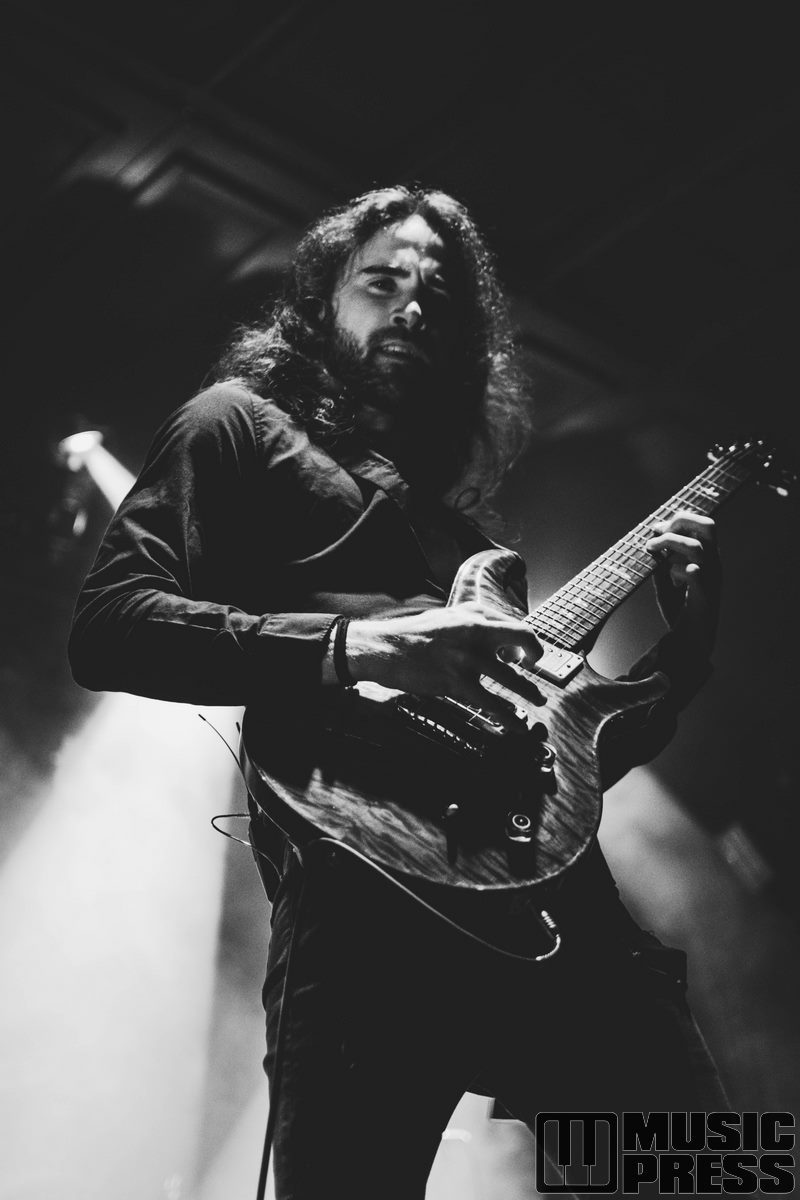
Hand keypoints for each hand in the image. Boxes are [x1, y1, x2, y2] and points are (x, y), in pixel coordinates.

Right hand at [345, 603, 544, 720]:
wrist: (383, 649)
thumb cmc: (412, 637)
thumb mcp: (447, 620)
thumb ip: (473, 628)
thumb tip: (499, 646)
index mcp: (472, 614)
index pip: (513, 624)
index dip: (525, 641)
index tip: (526, 655)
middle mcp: (474, 631)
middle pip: (522, 638)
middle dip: (538, 654)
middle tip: (538, 669)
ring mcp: (466, 657)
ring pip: (510, 678)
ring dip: (529, 692)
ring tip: (539, 700)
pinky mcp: (455, 682)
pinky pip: (490, 703)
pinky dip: (509, 717)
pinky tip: (517, 726)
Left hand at [645, 510, 720, 655]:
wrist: (689, 644)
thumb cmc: (679, 612)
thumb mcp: (665, 582)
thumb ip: (661, 563)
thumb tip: (652, 541)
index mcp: (707, 559)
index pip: (703, 525)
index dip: (679, 519)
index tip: (656, 528)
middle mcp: (713, 566)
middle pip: (709, 527)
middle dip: (681, 522)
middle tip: (658, 533)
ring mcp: (711, 581)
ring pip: (697, 548)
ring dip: (671, 544)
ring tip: (654, 553)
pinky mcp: (704, 598)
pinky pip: (696, 575)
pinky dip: (678, 571)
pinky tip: (673, 580)